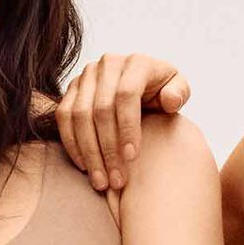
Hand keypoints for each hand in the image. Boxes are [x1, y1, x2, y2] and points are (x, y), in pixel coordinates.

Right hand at [55, 53, 190, 193]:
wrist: (141, 88)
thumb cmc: (162, 93)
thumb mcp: (177, 90)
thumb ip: (179, 93)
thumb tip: (170, 100)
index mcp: (137, 62)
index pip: (126, 94)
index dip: (127, 127)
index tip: (132, 158)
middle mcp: (108, 63)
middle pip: (101, 109)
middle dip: (108, 149)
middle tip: (117, 180)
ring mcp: (86, 76)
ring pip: (79, 115)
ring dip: (89, 152)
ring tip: (101, 182)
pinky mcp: (70, 89)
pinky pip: (64, 118)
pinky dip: (72, 144)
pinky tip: (85, 167)